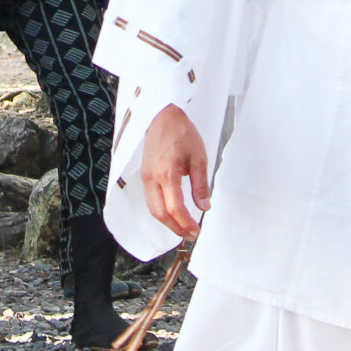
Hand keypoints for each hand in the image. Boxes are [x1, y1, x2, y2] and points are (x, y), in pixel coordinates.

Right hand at [141, 104, 209, 241]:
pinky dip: (161, 211)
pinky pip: (151, 200)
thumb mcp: (199, 157)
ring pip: (153, 209)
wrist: (162, 116)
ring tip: (183, 228)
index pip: (175, 208)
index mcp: (167, 173)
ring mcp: (146, 177)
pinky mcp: (145, 175)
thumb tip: (204, 206)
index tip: (197, 230)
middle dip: (175, 228)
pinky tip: (173, 213)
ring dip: (167, 222)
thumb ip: (201, 184)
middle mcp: (152, 178)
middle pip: (160, 213)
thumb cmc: (180, 132)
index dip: (186, 223)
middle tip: (190, 235)